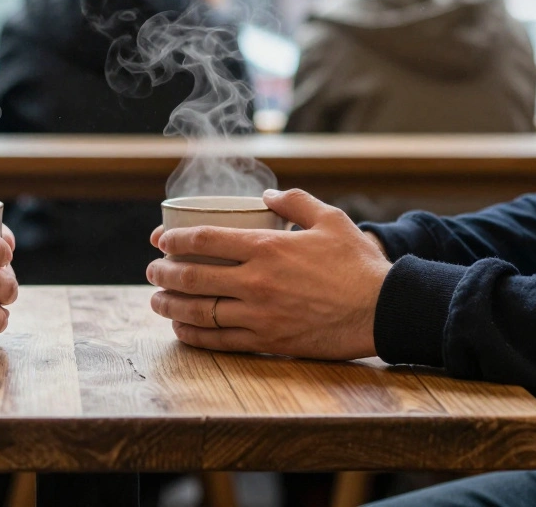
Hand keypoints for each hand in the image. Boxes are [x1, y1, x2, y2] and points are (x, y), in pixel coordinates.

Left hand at [147, 189, 391, 359]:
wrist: (383, 310)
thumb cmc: (358, 264)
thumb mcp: (330, 219)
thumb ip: (295, 201)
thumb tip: (266, 195)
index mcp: (267, 247)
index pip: (205, 240)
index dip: (174, 239)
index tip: (159, 240)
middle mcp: (256, 281)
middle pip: (193, 277)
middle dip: (163, 273)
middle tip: (152, 270)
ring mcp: (260, 314)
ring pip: (199, 311)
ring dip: (170, 305)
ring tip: (156, 299)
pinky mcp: (268, 340)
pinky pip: (219, 341)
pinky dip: (194, 334)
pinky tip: (181, 328)